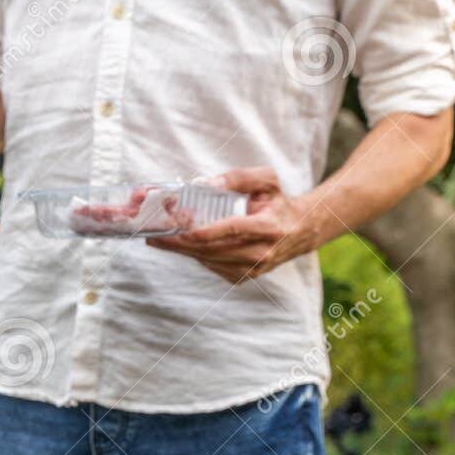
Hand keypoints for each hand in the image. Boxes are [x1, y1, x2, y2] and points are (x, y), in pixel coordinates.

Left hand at [148, 168, 325, 282]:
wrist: (299, 231)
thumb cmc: (278, 202)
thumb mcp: (267, 180)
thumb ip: (239, 177)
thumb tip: (207, 183)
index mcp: (268, 226)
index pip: (232, 230)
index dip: (204, 232)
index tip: (180, 230)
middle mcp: (261, 252)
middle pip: (213, 249)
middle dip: (181, 243)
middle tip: (155, 236)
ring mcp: (253, 268)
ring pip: (210, 260)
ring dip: (183, 250)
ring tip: (161, 239)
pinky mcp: (244, 277)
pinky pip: (213, 266)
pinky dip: (197, 255)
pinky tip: (184, 245)